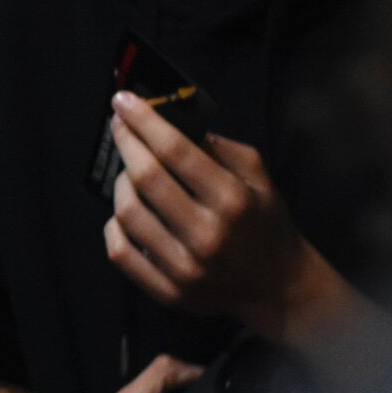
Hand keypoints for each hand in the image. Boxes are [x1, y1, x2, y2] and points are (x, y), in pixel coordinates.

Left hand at [104, 91, 332, 333]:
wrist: (278, 285)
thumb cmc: (264, 222)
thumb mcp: (257, 177)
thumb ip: (217, 146)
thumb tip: (169, 121)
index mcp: (234, 201)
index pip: (176, 151)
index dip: (144, 121)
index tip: (123, 100)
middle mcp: (208, 235)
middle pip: (146, 179)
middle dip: (125, 143)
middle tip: (119, 125)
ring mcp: (186, 269)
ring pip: (127, 212)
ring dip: (119, 182)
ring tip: (128, 170)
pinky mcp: (168, 292)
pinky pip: (119, 251)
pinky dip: (113, 225)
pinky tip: (124, 210)